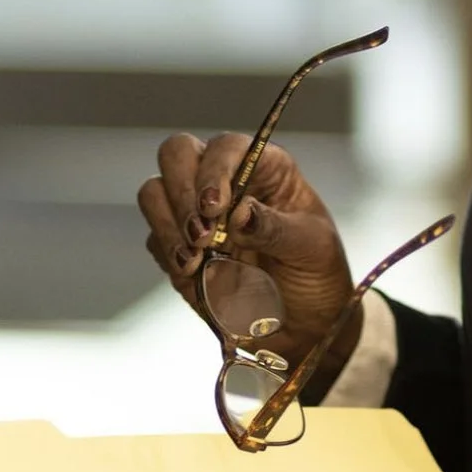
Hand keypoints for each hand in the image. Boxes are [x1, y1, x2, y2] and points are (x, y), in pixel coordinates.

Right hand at [137, 132, 359, 385]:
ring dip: (168, 225)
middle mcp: (225, 181)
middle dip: (182, 191)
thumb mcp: (312, 248)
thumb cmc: (317, 273)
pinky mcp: (179, 248)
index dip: (215, 170)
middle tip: (201, 234)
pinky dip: (169, 256)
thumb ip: (276, 227)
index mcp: (264, 168)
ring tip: (195, 260)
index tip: (216, 206)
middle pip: (177, 155)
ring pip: (154, 193)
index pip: (228, 147)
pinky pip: (156, 241)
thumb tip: (241, 212)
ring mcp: (196, 213)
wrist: (305, 324)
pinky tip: (194, 274)